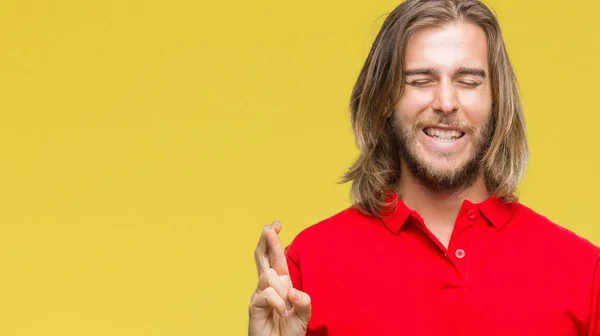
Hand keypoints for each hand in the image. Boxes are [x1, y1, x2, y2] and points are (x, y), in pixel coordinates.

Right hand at [248, 221, 310, 335]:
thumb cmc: (290, 332)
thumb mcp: (304, 315)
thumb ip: (304, 302)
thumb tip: (293, 292)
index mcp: (281, 283)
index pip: (275, 257)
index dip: (273, 240)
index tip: (277, 225)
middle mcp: (268, 285)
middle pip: (263, 257)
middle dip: (267, 241)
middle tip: (270, 227)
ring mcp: (260, 295)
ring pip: (268, 276)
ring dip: (282, 289)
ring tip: (286, 307)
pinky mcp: (254, 306)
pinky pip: (267, 294)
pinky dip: (277, 302)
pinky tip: (281, 311)